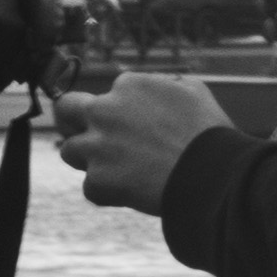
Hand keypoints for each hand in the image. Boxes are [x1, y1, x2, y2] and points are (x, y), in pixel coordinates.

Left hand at [51, 67, 232, 216]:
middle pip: (64, 110)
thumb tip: (156, 85)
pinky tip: (133, 192)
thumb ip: (164, 84)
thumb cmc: (210, 133)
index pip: (106, 95)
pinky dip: (107, 192)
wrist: (212, 174)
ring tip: (117, 170)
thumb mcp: (193, 90)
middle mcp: (104, 111)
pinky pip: (90, 187)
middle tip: (84, 136)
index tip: (126, 126)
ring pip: (70, 150)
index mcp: (128, 85)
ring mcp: (97, 145)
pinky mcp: (97, 179)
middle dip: (70, 122)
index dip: (114, 112)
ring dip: (88, 160)